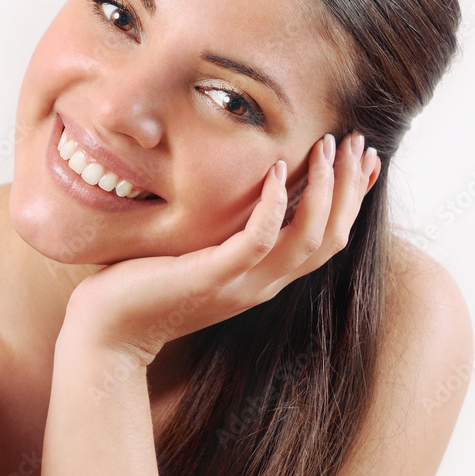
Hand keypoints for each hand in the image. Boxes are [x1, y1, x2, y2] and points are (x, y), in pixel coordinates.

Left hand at [60, 133, 380, 365]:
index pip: (326, 241)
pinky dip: (274, 205)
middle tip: (357, 143)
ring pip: (307, 239)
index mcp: (262, 280)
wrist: (107, 332)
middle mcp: (261, 285)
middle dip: (349, 188)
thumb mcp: (197, 257)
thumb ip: (224, 235)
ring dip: (324, 190)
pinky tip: (278, 170)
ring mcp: (240, 284)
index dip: (352, 201)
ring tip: (328, 146)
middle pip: (330, 237)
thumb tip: (235, 198)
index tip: (367, 162)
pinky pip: (257, 241)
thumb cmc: (143, 288)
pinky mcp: (211, 277)